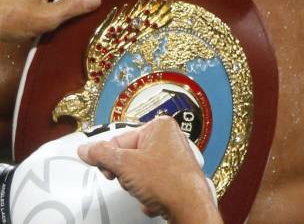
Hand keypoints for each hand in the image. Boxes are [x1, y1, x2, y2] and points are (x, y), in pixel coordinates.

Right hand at [77, 116, 221, 223]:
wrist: (189, 205)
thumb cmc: (168, 181)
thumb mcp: (125, 165)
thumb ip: (101, 155)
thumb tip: (86, 149)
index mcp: (159, 126)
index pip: (119, 140)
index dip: (111, 159)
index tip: (109, 171)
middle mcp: (169, 137)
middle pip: (128, 156)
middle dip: (126, 174)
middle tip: (133, 180)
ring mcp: (173, 156)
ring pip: (138, 171)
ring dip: (136, 185)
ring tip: (146, 189)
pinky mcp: (174, 174)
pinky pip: (150, 182)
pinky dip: (148, 192)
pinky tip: (154, 196)